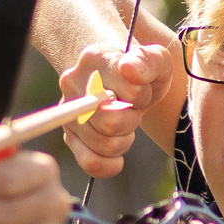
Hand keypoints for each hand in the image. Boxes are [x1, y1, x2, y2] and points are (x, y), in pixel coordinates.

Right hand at [58, 42, 173, 178]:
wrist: (121, 77)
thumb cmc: (141, 71)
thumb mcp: (156, 60)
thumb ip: (148, 61)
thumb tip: (128, 69)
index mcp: (94, 58)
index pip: (128, 92)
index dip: (142, 96)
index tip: (140, 88)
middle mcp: (72, 83)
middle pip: (111, 123)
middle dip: (132, 121)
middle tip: (132, 110)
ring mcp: (67, 111)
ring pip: (104, 145)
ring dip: (125, 140)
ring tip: (125, 124)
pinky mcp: (69, 135)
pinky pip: (90, 162)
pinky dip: (109, 165)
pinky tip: (119, 156)